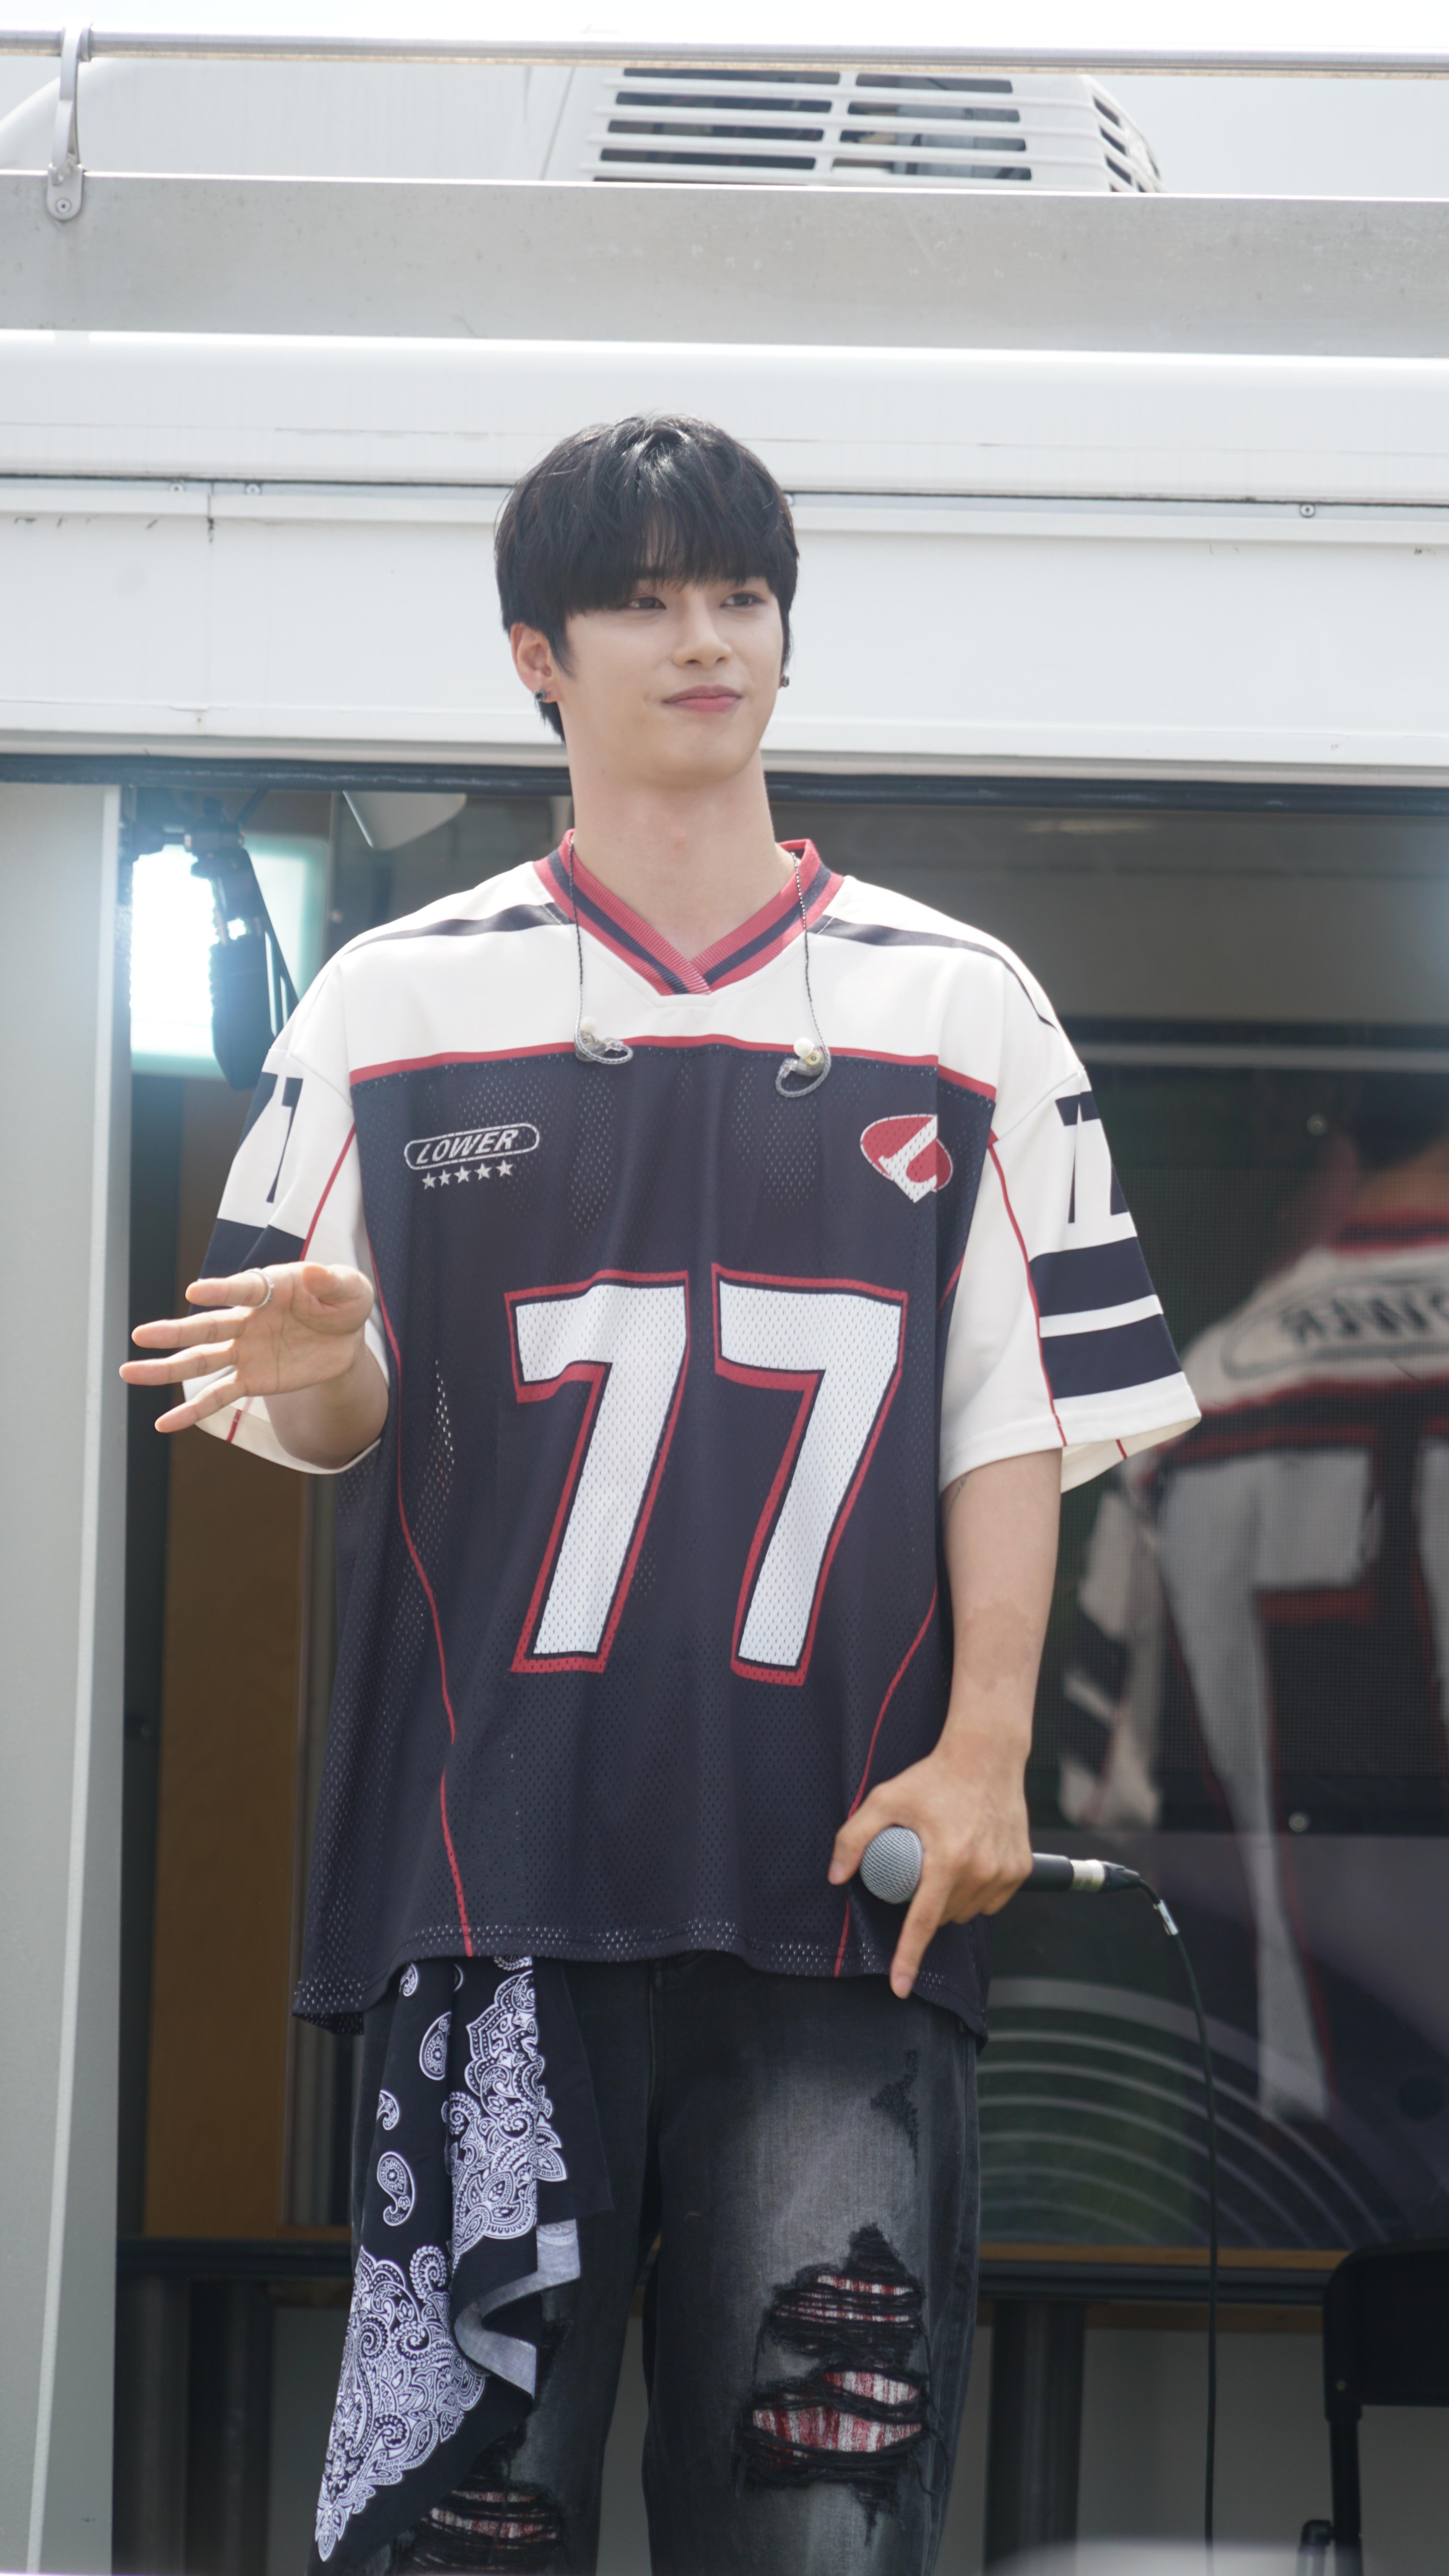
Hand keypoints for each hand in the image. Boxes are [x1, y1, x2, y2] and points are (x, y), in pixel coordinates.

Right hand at [121, 1262, 376, 1433]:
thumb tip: (315, 1273)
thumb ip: (335, 1281)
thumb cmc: (343, 1302)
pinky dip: (192, 1411)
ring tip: (129, 1373)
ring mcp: (245, 1350)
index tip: (195, 1292)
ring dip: (166, 1368)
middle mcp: (249, 1319)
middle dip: (174, 1331)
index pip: (243, 1288)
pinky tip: (164, 1424)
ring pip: (201, 1360)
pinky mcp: (252, 1379)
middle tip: (139, 1334)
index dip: (221, 1289)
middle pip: (207, 1326)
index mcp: (270, 1288)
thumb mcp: (352, 1288)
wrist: (346, 1339)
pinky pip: (218, 1396)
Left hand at [829, 1735, 1031, 1999]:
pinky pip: (993, 1901)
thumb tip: (836, 1876)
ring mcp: (1005, 1871)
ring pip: (968, 1912)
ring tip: (945, 1863)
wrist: (987, 1755)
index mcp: (948, 1859)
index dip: (907, 1957)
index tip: (899, 1986)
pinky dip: (977, 1893)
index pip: (923, 1922)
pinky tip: (969, 1866)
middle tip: (920, 1870)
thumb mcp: (885, 1799)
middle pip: (943, 1917)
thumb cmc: (935, 1776)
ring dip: (951, 1902)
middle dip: (926, 1907)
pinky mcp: (1021, 1868)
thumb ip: (854, 1836)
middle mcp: (981, 1870)